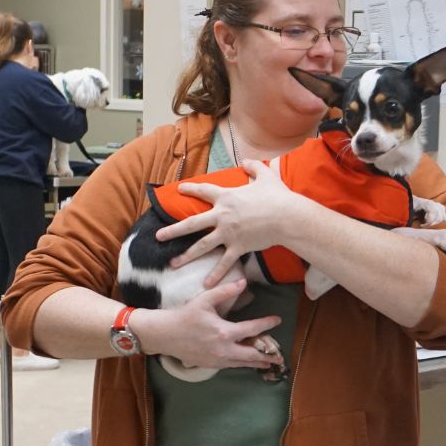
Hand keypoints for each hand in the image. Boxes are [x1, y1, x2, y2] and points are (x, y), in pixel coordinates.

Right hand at [130, 279, 287, 372]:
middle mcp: (223, 350)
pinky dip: (241, 364)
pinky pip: (231, 366)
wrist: (165, 334)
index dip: (267, 324)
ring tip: (268, 363)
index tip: (277, 320)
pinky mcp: (211, 365)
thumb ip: (225, 291)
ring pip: (242, 364)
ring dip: (256, 363)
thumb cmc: (185, 315)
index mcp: (224, 332)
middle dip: (267, 355)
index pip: (252, 330)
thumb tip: (243, 282)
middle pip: (252, 354)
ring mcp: (217, 360)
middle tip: (280, 357)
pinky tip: (246, 363)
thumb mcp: (205, 300)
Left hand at [156, 160, 314, 287]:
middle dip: (173, 230)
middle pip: (192, 224)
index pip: (203, 191)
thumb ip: (254, 167)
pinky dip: (215, 274)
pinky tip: (205, 284)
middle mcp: (222, 215)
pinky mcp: (238, 247)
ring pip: (202, 246)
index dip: (190, 189)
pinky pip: (224, 263)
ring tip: (172, 263)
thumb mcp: (266, 176)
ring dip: (186, 256)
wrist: (287, 217)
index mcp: (227, 197)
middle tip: (159, 236)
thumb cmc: (278, 196)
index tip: (179, 190)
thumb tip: (247, 162)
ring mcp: (228, 233)